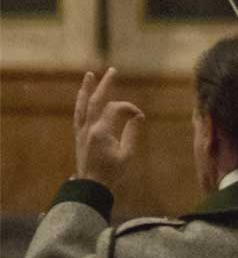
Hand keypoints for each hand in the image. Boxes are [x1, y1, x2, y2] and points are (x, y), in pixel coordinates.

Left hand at [73, 69, 144, 188]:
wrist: (91, 186)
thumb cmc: (112, 174)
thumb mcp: (127, 155)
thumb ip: (132, 133)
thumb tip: (137, 116)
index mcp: (102, 131)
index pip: (116, 109)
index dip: (129, 108)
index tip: (140, 116)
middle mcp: (89, 127)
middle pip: (96, 100)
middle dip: (105, 85)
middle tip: (112, 71)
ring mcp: (81, 130)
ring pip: (82, 105)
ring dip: (87, 89)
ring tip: (89, 75)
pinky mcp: (79, 135)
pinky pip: (78, 114)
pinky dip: (81, 102)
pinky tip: (83, 96)